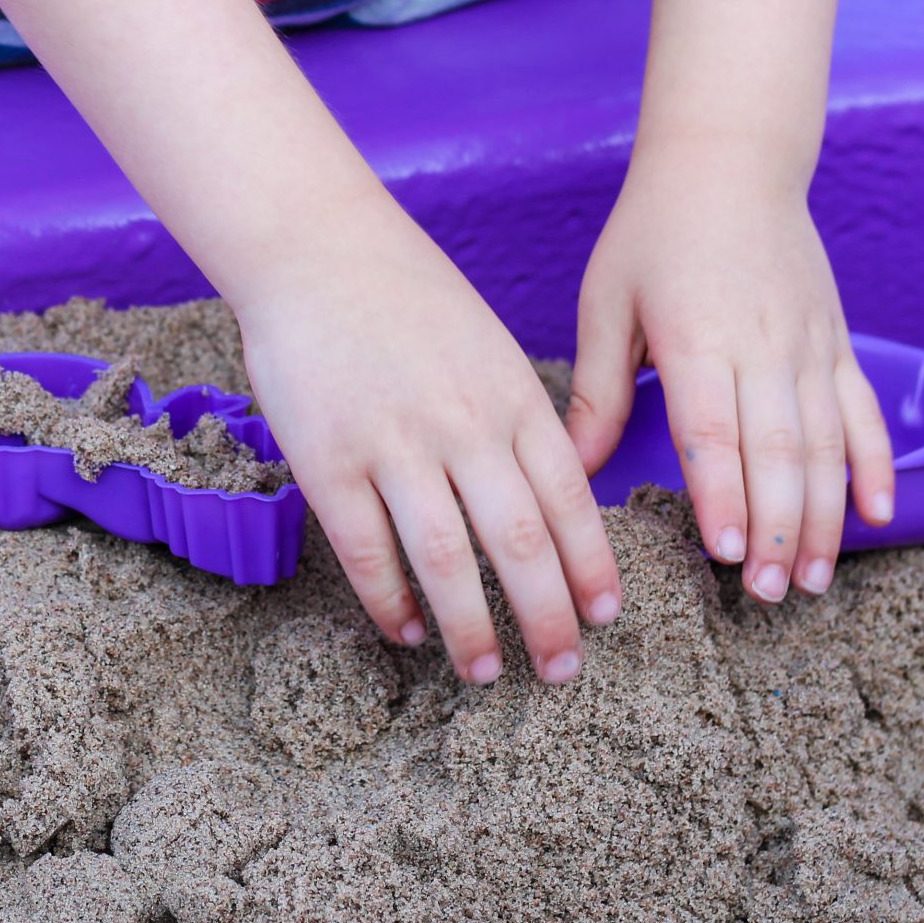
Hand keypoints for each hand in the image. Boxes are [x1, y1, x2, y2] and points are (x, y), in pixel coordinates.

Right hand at [234, 206, 621, 683]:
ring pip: (447, 559)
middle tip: (562, 669)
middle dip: (548, 617)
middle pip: (519, 543)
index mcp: (511, 397)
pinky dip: (390, 601)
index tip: (606, 615)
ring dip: (472, 627)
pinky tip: (406, 630)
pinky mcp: (327, 460)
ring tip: (483, 673)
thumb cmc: (406, 297)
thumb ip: (519, 418)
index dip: (591, 566)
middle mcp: (462, 426)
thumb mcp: (488, 347)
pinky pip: (366, 549)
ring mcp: (393, 445)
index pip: (569, 500)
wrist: (317, 249)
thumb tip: (554, 494)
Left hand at [564, 150, 894, 602]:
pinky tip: (878, 516)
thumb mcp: (607, 302)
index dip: (724, 495)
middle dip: (778, 528)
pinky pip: (862, 411)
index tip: (727, 553)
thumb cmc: (653, 232)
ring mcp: (808, 344)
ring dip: (824, 515)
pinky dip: (876, 464)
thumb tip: (569, 470)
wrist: (730, 160)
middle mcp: (761, 345)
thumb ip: (597, 391)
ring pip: (825, 443)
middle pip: (777, 451)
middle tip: (769, 595)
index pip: (714, 430)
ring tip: (814, 579)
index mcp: (696, 337)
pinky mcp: (836, 340)